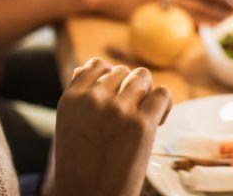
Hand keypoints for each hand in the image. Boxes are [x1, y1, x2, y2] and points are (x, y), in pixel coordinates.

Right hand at [51, 58, 170, 195]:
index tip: (115, 97)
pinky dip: (164, 104)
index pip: (97, 65)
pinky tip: (157, 121)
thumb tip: (85, 67)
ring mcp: (118, 109)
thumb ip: (78, 95)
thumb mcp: (68, 125)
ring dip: (146, 93)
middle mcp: (94, 99)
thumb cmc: (80, 167)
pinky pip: (162, 93)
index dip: (111, 78)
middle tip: (130, 114)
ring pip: (143, 76)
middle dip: (130, 89)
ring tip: (144, 115)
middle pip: (123, 71)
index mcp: (72, 98)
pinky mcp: (141, 124)